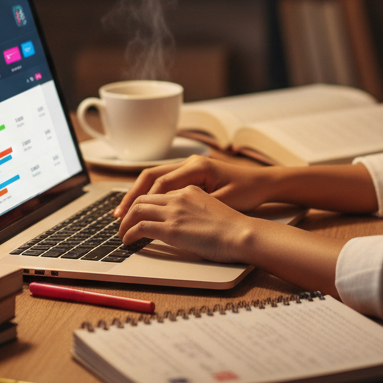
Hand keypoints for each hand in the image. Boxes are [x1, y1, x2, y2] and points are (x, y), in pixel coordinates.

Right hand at [113, 155, 275, 218]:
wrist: (264, 182)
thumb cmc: (247, 191)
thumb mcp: (222, 202)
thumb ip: (196, 207)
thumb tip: (168, 217)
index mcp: (197, 167)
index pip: (160, 184)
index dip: (142, 203)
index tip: (130, 219)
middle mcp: (190, 163)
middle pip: (151, 176)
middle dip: (132, 196)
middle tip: (118, 215)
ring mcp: (190, 167)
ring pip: (155, 177)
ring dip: (139, 194)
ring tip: (124, 212)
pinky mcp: (192, 174)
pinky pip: (165, 181)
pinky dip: (151, 194)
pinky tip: (143, 207)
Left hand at [117, 185, 254, 262]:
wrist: (242, 234)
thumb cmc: (234, 227)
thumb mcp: (212, 208)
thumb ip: (195, 209)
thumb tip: (184, 221)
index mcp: (190, 189)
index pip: (158, 190)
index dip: (142, 201)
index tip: (134, 211)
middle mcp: (180, 196)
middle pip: (143, 197)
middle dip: (128, 210)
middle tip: (122, 223)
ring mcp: (174, 211)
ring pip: (137, 209)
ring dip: (125, 222)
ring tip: (122, 234)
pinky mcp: (172, 228)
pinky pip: (140, 227)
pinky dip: (129, 233)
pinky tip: (128, 241)